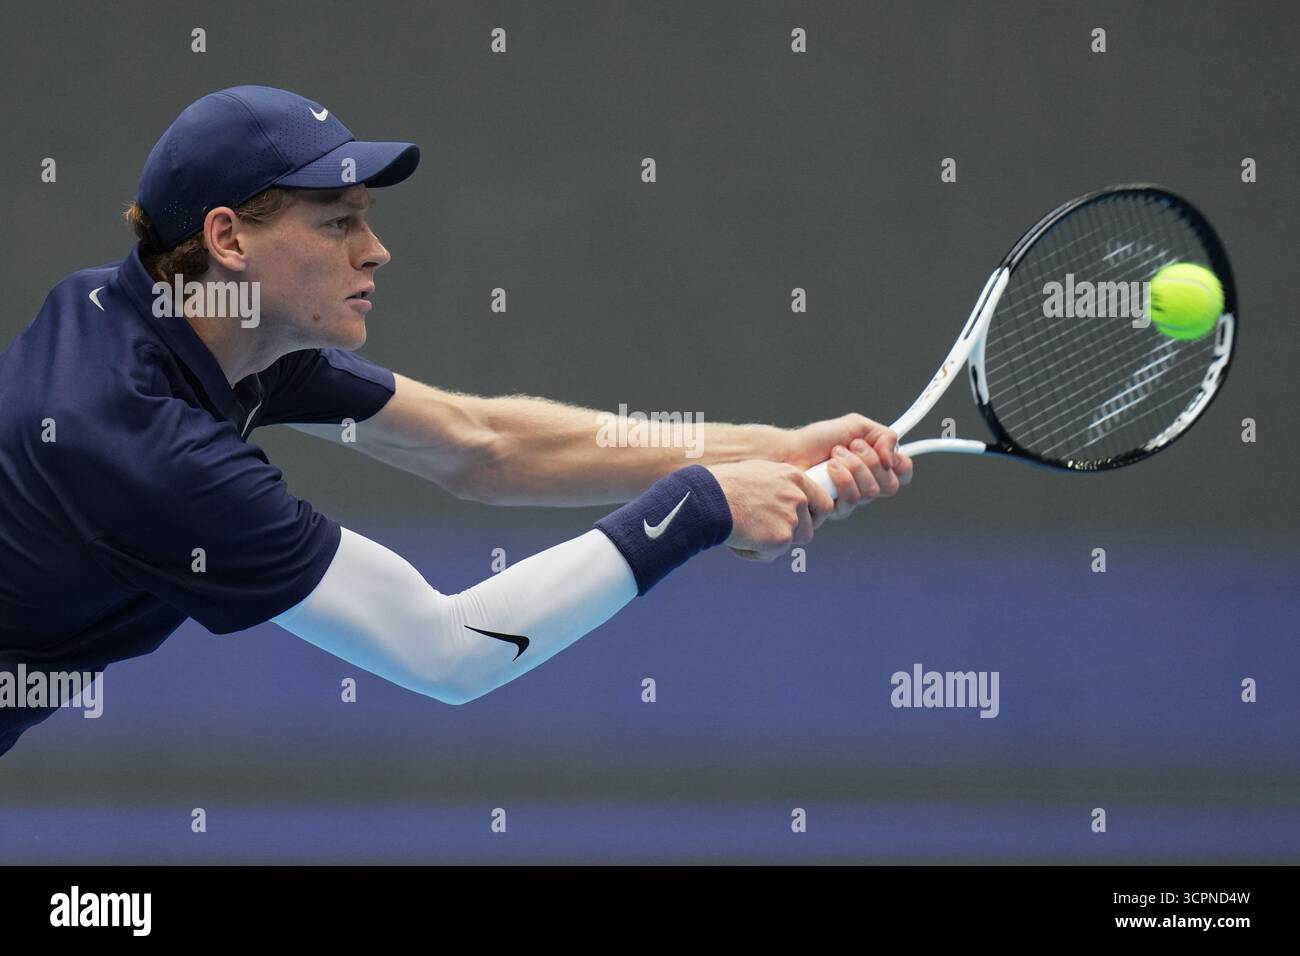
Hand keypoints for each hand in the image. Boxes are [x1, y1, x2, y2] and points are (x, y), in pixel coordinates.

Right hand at [705, 460, 835, 561]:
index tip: (801, 522)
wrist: (708, 499)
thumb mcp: (758, 473)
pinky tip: (739, 538)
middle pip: (809, 528)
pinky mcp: (780, 539)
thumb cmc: (724, 485)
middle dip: (793, 535)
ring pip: (790, 543)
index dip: (814, 516)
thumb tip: (782, 501)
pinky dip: (755, 552)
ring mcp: (791, 519)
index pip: (823, 502)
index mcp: (794, 477)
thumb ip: (779, 487)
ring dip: (772, 544)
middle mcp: (798, 497)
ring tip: (747, 532)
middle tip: (770, 535)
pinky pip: (771, 554)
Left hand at [783, 414, 912, 518]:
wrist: (790, 451)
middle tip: (850, 447)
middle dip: (871, 462)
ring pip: (870, 493)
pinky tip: (829, 469)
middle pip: (890, 486)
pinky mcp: (835, 509)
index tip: (886, 453)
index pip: (903, 474)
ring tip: (834, 456)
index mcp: (875, 466)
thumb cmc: (818, 440)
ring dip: (853, 468)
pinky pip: (851, 501)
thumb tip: (893, 457)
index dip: (901, 466)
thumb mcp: (856, 426)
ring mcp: (851, 499)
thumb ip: (884, 435)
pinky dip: (841, 479)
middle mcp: (865, 484)